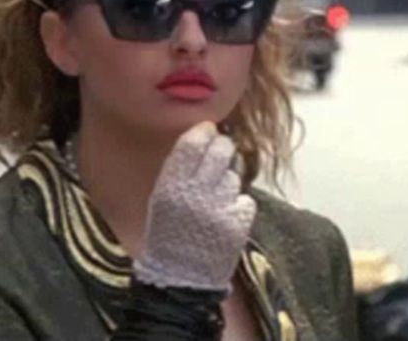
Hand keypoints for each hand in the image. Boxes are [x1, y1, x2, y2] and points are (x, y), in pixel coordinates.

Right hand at [133, 121, 256, 291]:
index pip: (192, 144)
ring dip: (228, 183)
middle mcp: (194, 194)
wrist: (180, 277)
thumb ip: (180, 170)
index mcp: (170, 187)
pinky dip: (239, 206)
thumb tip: (204, 134)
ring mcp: (218, 208)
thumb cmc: (170, 234)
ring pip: (234, 176)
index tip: (209, 130)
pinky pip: (245, 200)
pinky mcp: (237, 223)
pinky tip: (227, 217)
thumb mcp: (162, 200)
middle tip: (222, 152)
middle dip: (224, 147)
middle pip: (220, 151)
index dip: (204, 132)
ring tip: (216, 200)